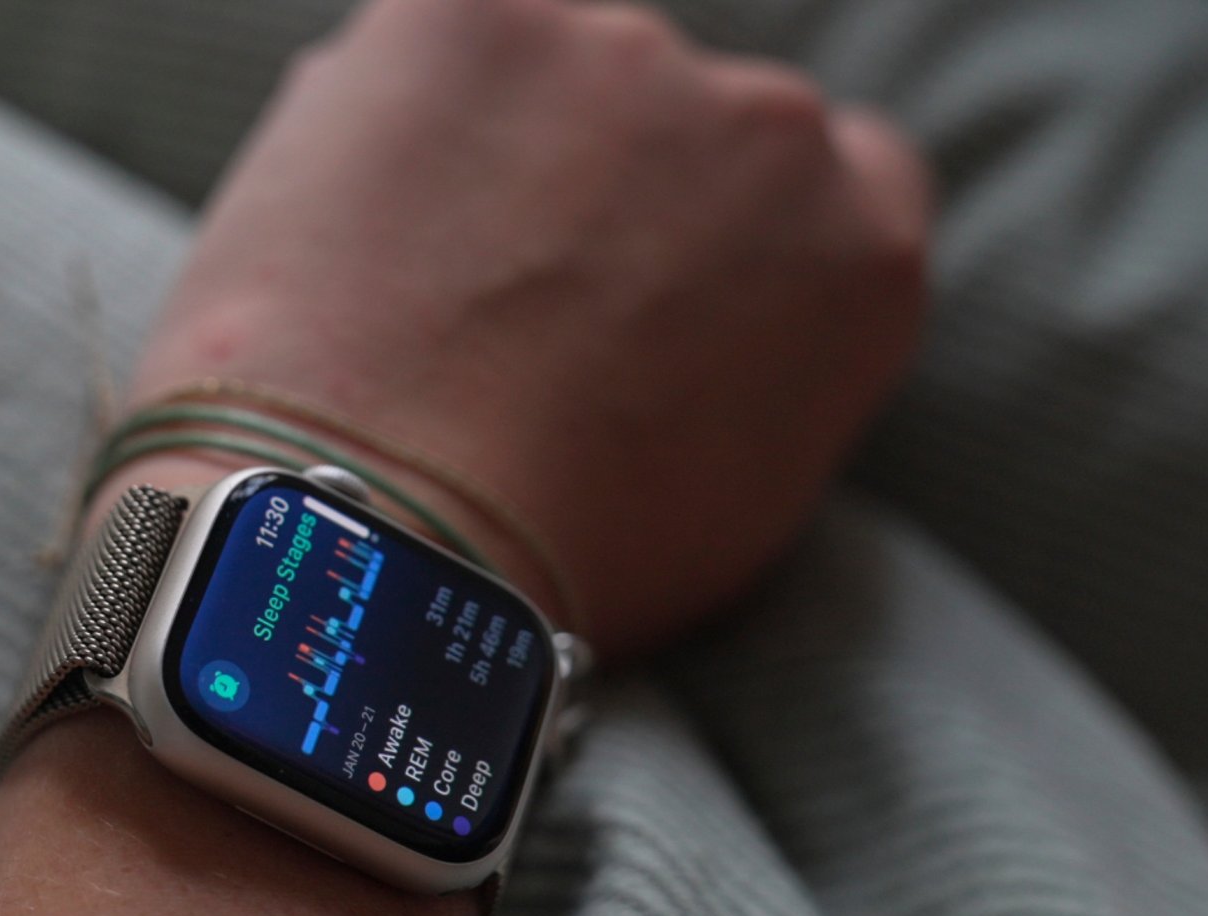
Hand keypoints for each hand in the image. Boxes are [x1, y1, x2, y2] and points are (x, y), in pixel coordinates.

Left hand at [125, 0, 931, 652]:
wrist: (388, 539)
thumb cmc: (554, 569)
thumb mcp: (739, 505)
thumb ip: (765, 369)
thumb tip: (707, 333)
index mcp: (862, 246)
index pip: (840, 175)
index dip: (728, 227)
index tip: (654, 282)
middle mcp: (772, 125)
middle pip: (685, 123)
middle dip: (601, 191)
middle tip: (501, 307)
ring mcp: (619, 55)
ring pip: (550, 78)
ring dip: (493, 152)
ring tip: (402, 289)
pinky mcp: (466, 18)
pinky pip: (428, 48)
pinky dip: (386, 115)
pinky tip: (344, 230)